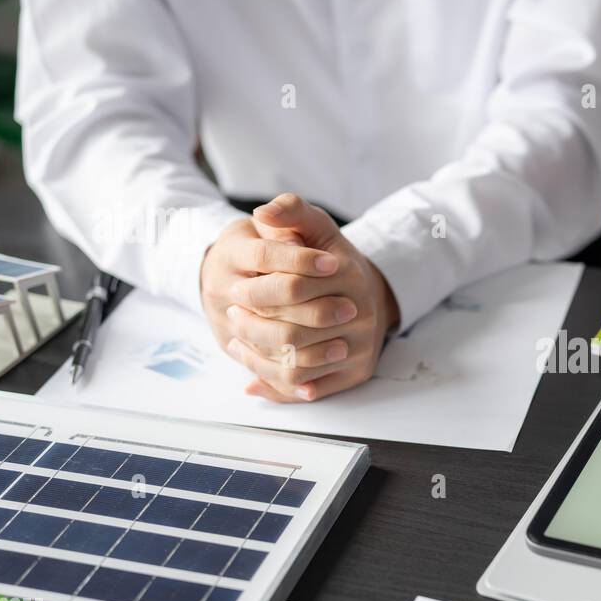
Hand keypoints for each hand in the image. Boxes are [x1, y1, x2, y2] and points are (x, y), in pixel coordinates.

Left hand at [202, 194, 399, 401]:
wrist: (369, 296)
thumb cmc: (333, 261)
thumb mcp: (317, 228)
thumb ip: (291, 212)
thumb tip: (263, 213)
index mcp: (351, 277)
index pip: (293, 288)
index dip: (257, 291)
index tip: (235, 290)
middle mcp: (362, 315)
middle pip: (292, 333)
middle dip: (253, 326)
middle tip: (232, 315)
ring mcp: (361, 348)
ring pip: (296, 366)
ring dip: (257, 358)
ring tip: (236, 340)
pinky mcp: (357, 374)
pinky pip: (307, 388)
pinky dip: (274, 382)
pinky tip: (252, 366)